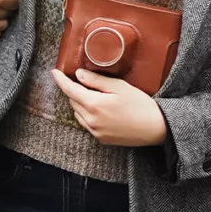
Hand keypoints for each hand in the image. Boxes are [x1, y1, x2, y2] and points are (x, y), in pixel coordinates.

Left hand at [53, 68, 169, 145]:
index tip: (54, 72)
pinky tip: (103, 111)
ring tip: (99, 98)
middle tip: (89, 84)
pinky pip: (87, 124)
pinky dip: (89, 115)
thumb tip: (78, 74)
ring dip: (82, 104)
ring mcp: (94, 132)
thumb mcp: (119, 87)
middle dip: (76, 91)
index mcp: (93, 105)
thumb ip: (96, 81)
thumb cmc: (141, 105)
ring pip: (78, 113)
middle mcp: (90, 120)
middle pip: (73, 101)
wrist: (156, 128)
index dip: (60, 80)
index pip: (70, 90)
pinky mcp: (100, 139)